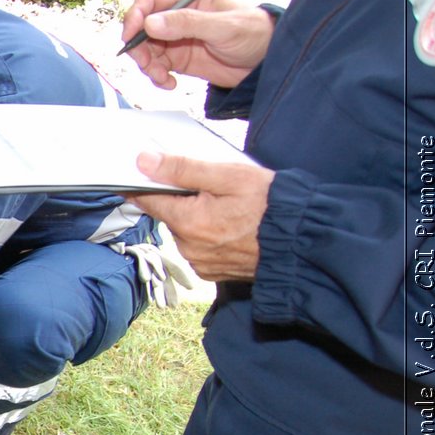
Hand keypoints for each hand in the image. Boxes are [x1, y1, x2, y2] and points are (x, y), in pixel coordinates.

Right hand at [122, 0, 273, 90]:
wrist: (267, 62)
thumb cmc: (254, 33)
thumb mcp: (223, 26)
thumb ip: (186, 23)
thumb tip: (150, 23)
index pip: (150, 0)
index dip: (136, 15)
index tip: (131, 36)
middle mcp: (177, 16)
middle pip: (141, 27)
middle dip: (138, 47)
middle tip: (147, 64)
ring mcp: (175, 38)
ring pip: (145, 50)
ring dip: (147, 66)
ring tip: (163, 78)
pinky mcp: (178, 59)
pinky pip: (156, 67)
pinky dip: (157, 78)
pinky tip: (170, 84)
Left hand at [130, 152, 275, 281]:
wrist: (303, 242)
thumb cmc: (271, 205)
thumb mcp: (229, 176)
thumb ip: (183, 169)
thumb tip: (145, 162)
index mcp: (188, 222)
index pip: (147, 200)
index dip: (139, 184)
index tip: (131, 175)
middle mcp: (188, 247)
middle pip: (169, 214)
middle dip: (182, 199)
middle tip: (210, 187)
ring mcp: (200, 262)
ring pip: (185, 231)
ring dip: (196, 217)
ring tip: (228, 207)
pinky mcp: (212, 272)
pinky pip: (199, 247)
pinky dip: (208, 234)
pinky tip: (231, 226)